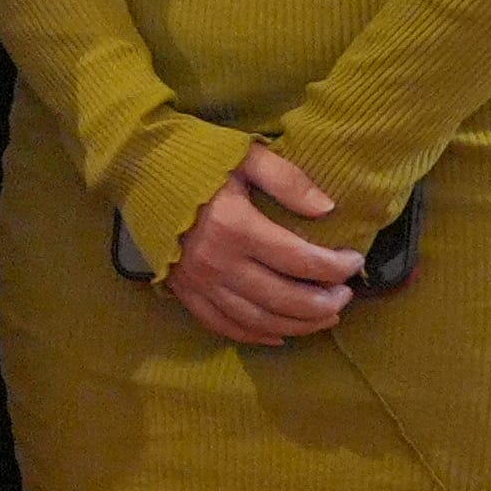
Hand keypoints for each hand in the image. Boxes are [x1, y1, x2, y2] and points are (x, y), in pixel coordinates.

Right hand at [162, 141, 362, 345]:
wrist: (136, 167)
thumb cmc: (195, 156)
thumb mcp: (246, 155)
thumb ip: (288, 180)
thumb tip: (328, 209)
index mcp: (238, 227)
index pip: (300, 259)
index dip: (335, 266)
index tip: (354, 261)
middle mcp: (220, 263)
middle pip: (283, 298)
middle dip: (323, 303)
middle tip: (346, 296)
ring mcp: (200, 283)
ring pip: (258, 319)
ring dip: (297, 325)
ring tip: (325, 317)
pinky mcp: (185, 291)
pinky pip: (223, 325)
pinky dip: (254, 335)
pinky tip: (280, 335)